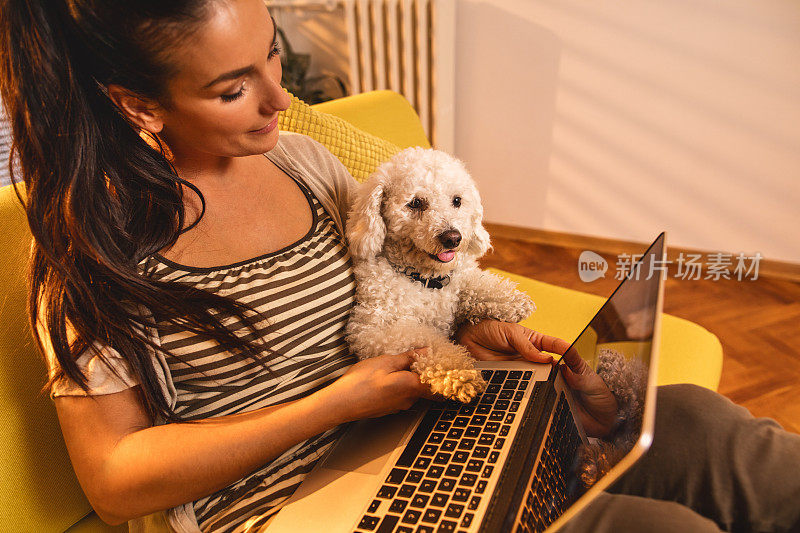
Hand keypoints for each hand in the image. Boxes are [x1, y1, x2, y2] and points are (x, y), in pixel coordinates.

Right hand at [325, 348, 436, 422]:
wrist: (341, 403)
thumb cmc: (360, 383)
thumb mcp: (386, 362)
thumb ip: (409, 358)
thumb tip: (426, 352)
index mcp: (412, 387)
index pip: (440, 385)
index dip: (446, 375)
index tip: (448, 365)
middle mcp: (408, 400)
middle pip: (428, 387)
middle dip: (428, 374)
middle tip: (424, 360)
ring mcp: (398, 406)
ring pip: (414, 390)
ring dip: (413, 378)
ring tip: (403, 364)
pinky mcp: (389, 408)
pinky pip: (402, 394)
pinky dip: (402, 385)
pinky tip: (390, 377)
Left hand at [456, 320, 617, 437]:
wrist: (466, 337)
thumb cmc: (489, 328)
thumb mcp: (511, 332)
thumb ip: (527, 345)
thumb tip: (546, 358)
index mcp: (534, 342)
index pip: (555, 345)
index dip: (566, 351)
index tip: (576, 357)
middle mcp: (529, 356)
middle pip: (548, 367)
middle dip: (557, 375)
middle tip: (567, 384)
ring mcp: (519, 368)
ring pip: (535, 379)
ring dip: (541, 385)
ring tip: (551, 394)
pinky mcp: (507, 377)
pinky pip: (518, 385)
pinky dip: (523, 391)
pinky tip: (528, 397)